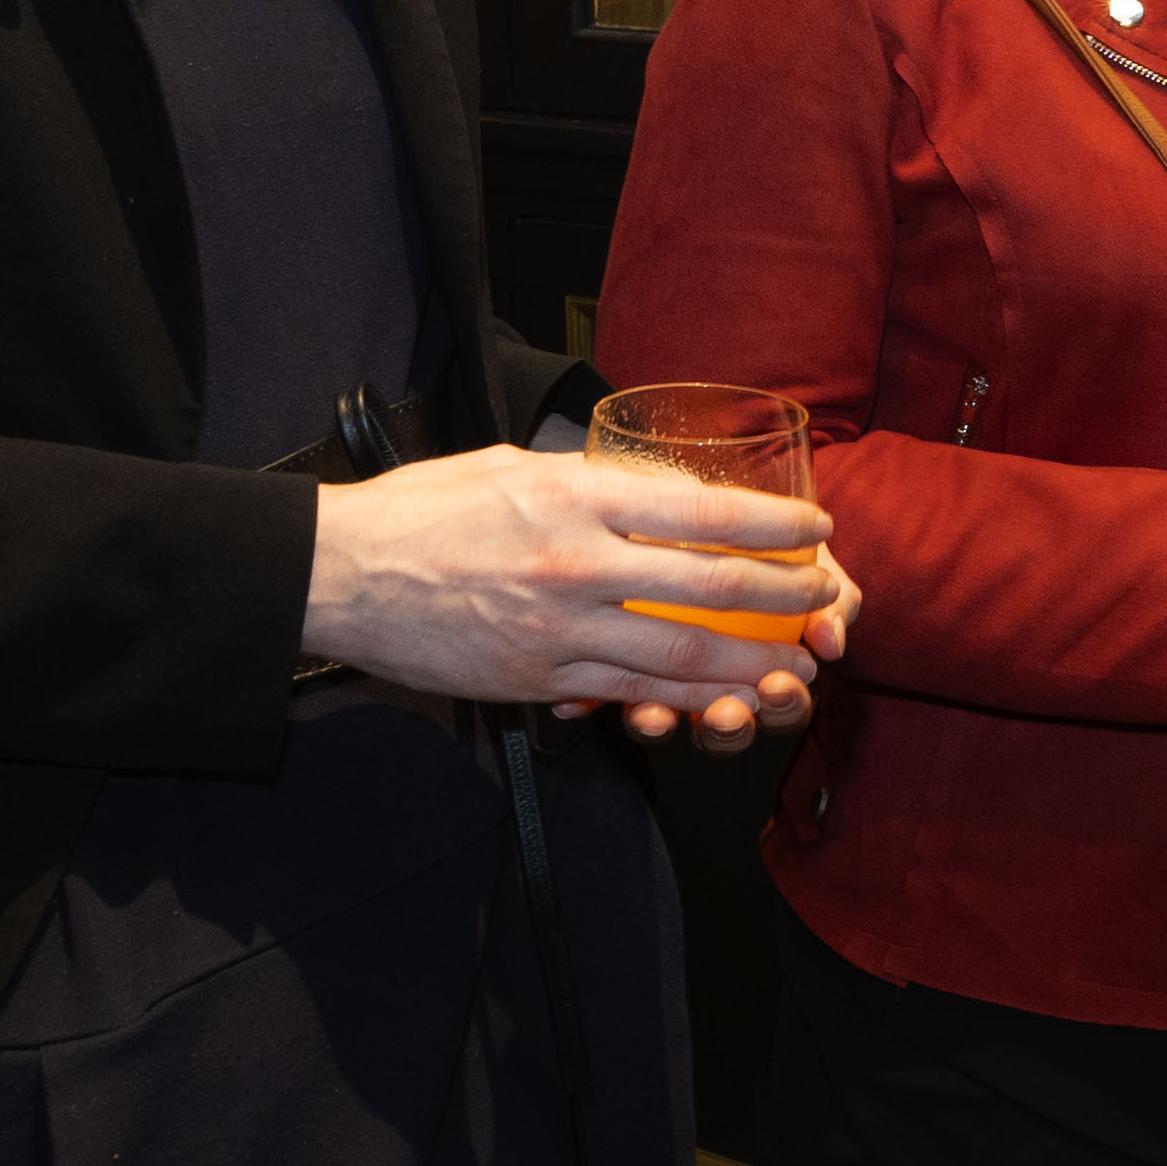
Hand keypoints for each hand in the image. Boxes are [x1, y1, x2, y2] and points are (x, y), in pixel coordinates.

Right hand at [305, 447, 848, 745]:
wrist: (341, 573)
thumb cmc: (423, 510)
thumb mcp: (515, 465)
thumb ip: (589, 481)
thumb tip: (654, 488)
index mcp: (577, 495)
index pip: (703, 512)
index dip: (774, 527)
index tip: (814, 531)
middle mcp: (578, 562)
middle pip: (710, 587)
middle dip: (783, 598)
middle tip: (825, 600)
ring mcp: (559, 628)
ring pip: (682, 656)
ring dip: (752, 663)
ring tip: (797, 662)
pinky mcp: (538, 677)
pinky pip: (629, 692)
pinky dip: (686, 700)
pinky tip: (723, 699)